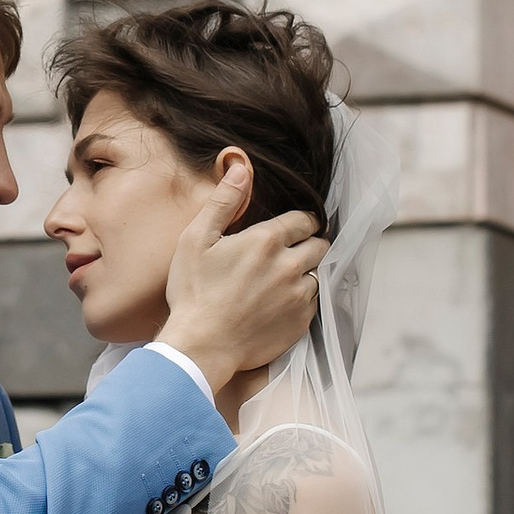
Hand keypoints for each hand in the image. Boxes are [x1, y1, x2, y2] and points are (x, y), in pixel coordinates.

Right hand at [158, 170, 324, 394]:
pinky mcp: (300, 323)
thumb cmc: (194, 292)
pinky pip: (313, 303)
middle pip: (320, 245)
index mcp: (267, 241)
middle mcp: (290, 266)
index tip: (291, 227)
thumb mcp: (196, 239)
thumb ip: (223, 201)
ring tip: (281, 280)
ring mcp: (298, 296)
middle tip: (288, 252)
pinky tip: (279, 303)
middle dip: (309, 243)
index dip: (299, 221)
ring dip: (305, 273)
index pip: (303, 220)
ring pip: (317, 274)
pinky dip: (301, 299)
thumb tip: (241, 168)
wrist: (201, 346)